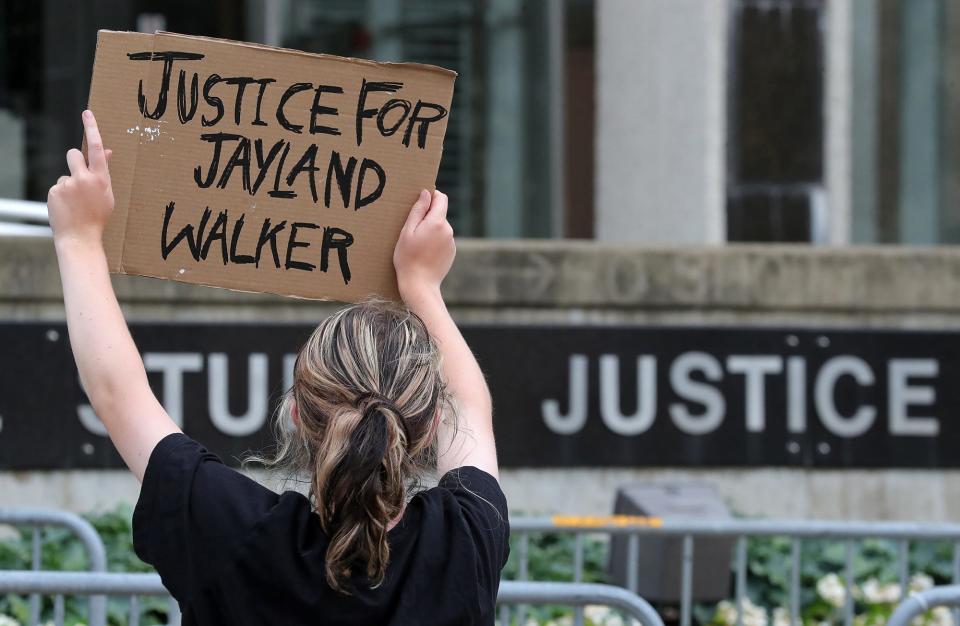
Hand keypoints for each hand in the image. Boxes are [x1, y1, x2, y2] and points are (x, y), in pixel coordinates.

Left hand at [47, 110, 113, 246]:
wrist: (80, 236)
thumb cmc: (97, 216)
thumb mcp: (107, 193)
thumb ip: (104, 171)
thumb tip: (107, 151)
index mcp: (101, 179)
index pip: (97, 148)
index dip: (92, 128)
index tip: (87, 113)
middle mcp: (84, 178)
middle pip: (74, 154)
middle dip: (75, 161)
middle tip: (79, 178)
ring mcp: (67, 184)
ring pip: (65, 174)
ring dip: (69, 184)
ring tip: (75, 203)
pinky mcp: (54, 191)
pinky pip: (57, 186)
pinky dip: (61, 195)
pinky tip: (67, 208)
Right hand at [393, 189, 454, 298]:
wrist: (420, 285)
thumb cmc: (408, 258)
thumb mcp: (407, 232)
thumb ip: (418, 210)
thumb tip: (426, 193)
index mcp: (437, 222)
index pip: (441, 198)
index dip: (431, 197)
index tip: (420, 204)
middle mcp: (448, 230)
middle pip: (440, 214)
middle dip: (427, 217)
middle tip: (412, 231)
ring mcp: (451, 242)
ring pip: (440, 228)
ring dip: (430, 230)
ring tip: (417, 245)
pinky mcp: (451, 252)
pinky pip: (442, 240)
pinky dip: (434, 242)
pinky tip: (424, 253)